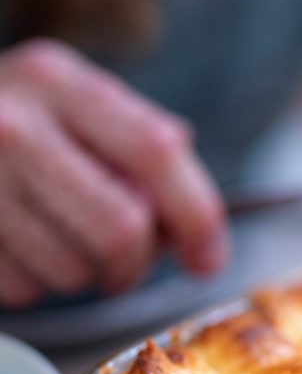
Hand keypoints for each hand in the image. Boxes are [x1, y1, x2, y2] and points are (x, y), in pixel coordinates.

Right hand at [0, 40, 227, 308]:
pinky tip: (25, 249)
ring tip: (66, 244)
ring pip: (74, 270)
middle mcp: (12, 125)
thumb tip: (200, 236)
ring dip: (87, 276)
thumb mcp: (80, 107)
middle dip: (140, 263)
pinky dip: (39, 285)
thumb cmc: (25, 125)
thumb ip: (146, 150)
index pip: (155, 153)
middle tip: (130, 265)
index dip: (197, 216)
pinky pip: (26, 289)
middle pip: (121, 227)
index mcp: (59, 83)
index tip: (209, 259)